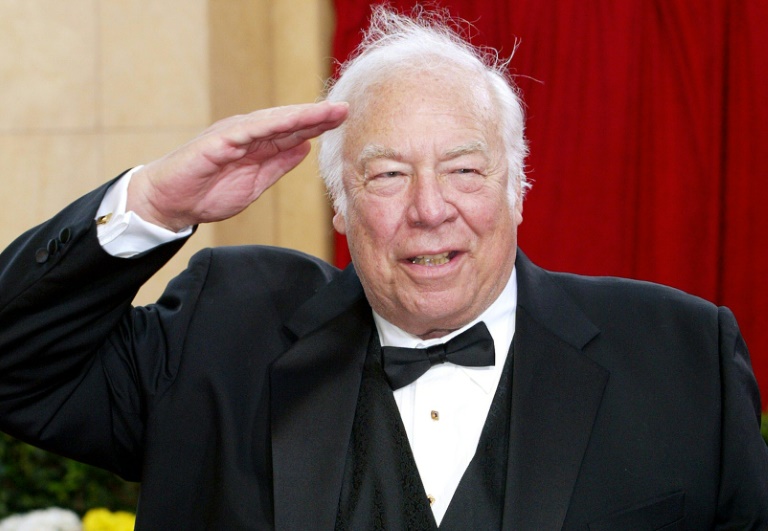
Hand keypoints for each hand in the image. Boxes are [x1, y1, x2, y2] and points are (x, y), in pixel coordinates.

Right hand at [127, 101, 347, 230]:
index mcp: (257, 144)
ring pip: (272, 121)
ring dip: (300, 115)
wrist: (170, 203)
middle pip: (287, 121)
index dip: (318, 124)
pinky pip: (247, 131)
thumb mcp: (255, 183)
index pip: (292, 131)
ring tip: (326, 112)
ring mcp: (232, 135)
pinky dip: (270, 125)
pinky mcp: (217, 142)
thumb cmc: (208, 193)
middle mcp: (247, 133)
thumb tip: (305, 147)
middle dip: (316, 115)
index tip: (343, 119)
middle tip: (345, 108)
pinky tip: (291, 122)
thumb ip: (278, 164)